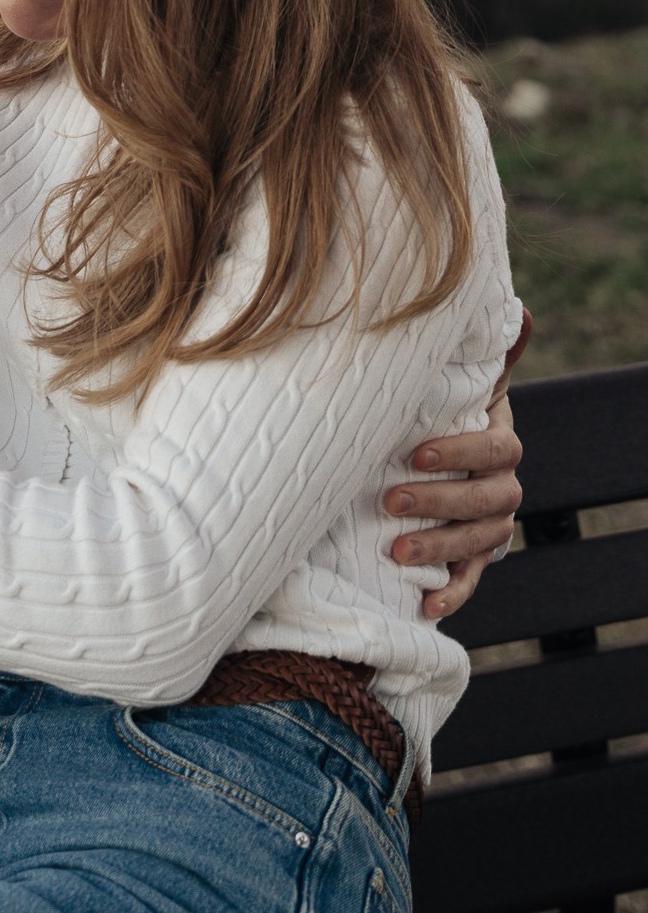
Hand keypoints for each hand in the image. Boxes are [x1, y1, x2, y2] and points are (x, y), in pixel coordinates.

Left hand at [385, 308, 529, 619]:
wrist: (431, 454)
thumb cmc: (439, 410)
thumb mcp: (457, 381)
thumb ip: (485, 353)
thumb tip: (521, 307)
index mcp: (498, 440)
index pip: (496, 449)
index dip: (460, 453)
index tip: (413, 454)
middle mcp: (502, 484)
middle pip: (489, 499)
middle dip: (441, 501)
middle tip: (390, 499)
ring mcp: (489, 523)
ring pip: (481, 540)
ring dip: (442, 547)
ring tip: (397, 550)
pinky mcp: (472, 555)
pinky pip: (472, 579)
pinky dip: (453, 593)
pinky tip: (426, 605)